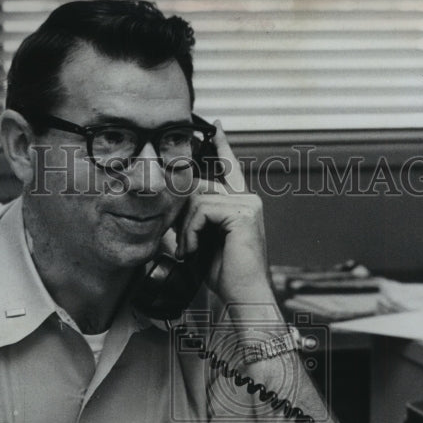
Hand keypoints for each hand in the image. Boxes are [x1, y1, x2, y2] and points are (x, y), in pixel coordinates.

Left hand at [175, 121, 272, 305]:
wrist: (244, 296)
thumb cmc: (226, 276)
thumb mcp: (203, 241)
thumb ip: (194, 220)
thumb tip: (175, 204)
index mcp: (242, 205)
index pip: (230, 169)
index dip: (222, 147)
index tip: (217, 127)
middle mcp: (248, 200)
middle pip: (201, 187)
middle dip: (183, 214)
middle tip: (181, 243)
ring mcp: (248, 204)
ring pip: (199, 200)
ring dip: (185, 228)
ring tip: (188, 252)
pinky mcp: (243, 213)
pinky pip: (203, 211)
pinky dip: (191, 232)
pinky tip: (194, 250)